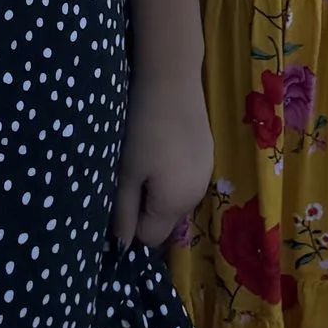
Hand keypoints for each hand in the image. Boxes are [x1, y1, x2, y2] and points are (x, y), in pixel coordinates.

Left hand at [114, 80, 213, 249]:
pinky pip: (185, 179)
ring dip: (158, 190)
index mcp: (175, 205)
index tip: (119, 198)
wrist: (172, 79)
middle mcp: (196, 197)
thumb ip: (123, 213)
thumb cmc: (143, 128)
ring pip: (175, 199)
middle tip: (128, 176)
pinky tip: (161, 145)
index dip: (130, 225)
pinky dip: (172, 173)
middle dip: (145, 209)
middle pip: (165, 222)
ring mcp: (206, 175)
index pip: (150, 239)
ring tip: (143, 158)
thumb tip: (123, 248)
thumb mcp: (126, 171)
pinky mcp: (208, 154)